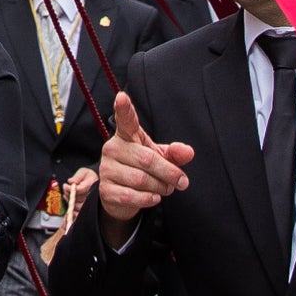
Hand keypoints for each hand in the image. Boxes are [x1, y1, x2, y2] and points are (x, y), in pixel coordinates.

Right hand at [95, 91, 194, 240]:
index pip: (125, 119)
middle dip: (169, 173)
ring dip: (161, 188)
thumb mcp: (160, 157)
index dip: (124, 108)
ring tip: (165, 188)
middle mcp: (113, 148)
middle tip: (181, 181)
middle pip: (147, 159)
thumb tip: (188, 152)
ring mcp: (107, 169)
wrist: (121, 195)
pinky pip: (133, 195)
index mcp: (127, 135)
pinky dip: (149, 199)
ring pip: (142, 180)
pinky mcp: (106, 189)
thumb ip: (175, 153)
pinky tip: (153, 197)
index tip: (122, 97)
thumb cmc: (142, 169)